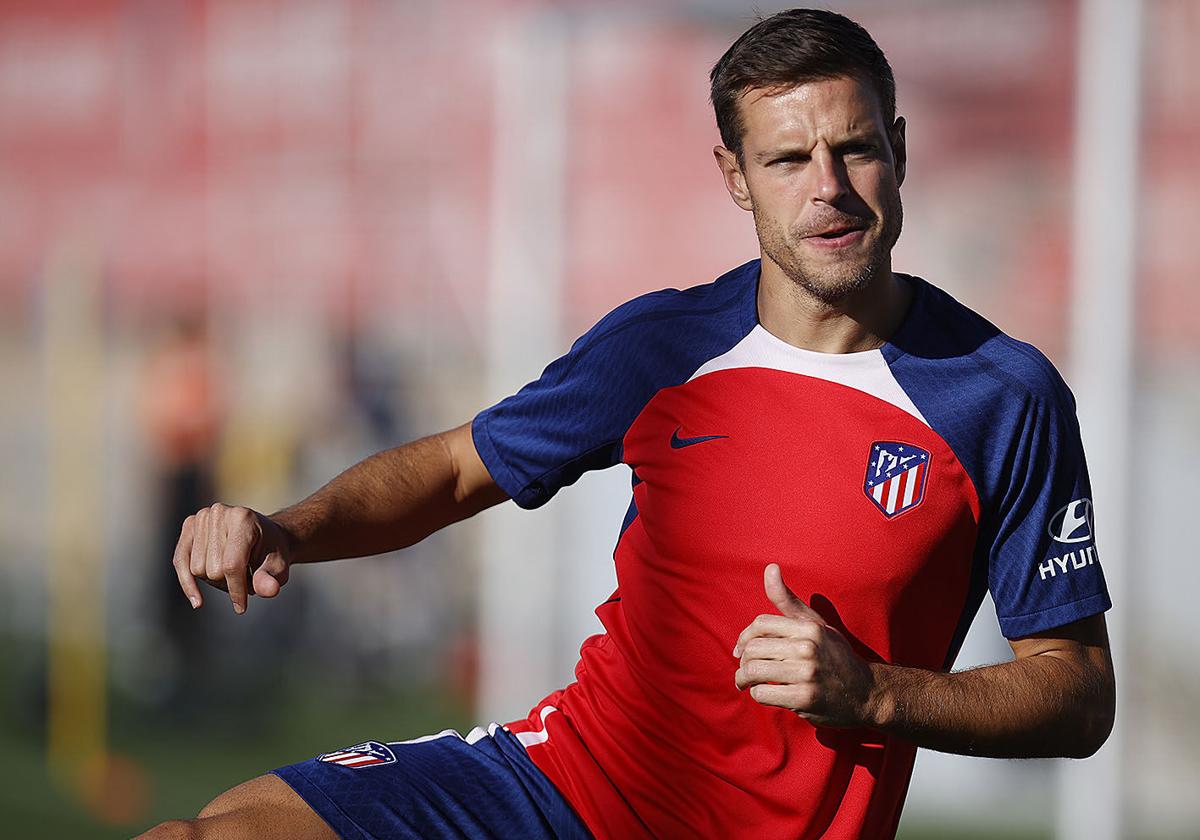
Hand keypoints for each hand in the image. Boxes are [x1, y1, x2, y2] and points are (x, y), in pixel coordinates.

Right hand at [172, 503, 292, 613]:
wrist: (265, 535)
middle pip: (212, 570)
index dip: (236, 590)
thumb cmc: (272, 553)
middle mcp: (219, 512)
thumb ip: (272, 578)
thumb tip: (269, 590)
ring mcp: (202, 517)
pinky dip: (187, 582)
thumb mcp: (279, 566)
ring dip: (214, 581)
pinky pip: (180, 561)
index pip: (231, 565)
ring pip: (196, 569)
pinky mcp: (189, 525)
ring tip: (234, 573)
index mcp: (243, 518)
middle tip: (245, 578)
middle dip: (229, 584)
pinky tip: (197, 602)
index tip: (241, 607)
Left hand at [733, 563, 879, 728]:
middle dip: (742, 661)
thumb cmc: (835, 655)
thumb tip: (770, 567)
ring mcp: (807, 674)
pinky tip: (764, 693)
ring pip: (753, 671)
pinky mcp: (805, 699)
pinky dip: (757, 694)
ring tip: (745, 683)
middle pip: (753, 649)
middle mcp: (808, 648)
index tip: (741, 649)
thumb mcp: (816, 624)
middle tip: (744, 670)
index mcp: (809, 628)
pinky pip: (763, 694)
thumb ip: (788, 600)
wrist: (866, 692)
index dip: (744, 637)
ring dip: (742, 679)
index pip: (760, 625)